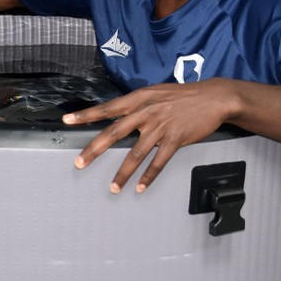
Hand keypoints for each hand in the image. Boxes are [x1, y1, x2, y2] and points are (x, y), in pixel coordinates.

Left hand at [62, 79, 240, 193]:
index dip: (86, 115)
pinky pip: (158, 162)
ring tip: (113, 188)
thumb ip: (138, 104)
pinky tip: (140, 188)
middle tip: (79, 163)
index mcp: (139, 99)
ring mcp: (161, 127)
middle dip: (94, 149)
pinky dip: (148, 177)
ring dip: (123, 173)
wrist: (214, 97)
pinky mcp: (175, 139)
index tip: (67, 120)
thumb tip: (121, 115)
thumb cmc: (184, 96)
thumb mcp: (156, 92)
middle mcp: (146, 112)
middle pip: (114, 133)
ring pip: (136, 154)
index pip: (107, 108)